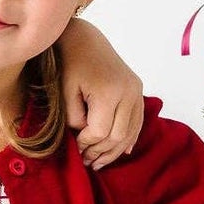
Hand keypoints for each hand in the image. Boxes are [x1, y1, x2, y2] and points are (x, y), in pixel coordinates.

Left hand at [61, 17, 144, 170]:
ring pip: (130, 132)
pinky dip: (128, 139)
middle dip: (100, 151)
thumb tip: (86, 140)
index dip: (86, 144)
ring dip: (115, 150)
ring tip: (98, 163)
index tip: (75, 148)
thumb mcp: (65, 92)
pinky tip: (120, 152)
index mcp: (109, 91)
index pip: (99, 131)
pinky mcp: (138, 91)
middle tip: (85, 161)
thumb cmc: (69, 64)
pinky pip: (137, 122)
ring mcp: (136, 92)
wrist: (86, 39)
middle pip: (117, 135)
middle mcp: (128, 92)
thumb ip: (74, 119)